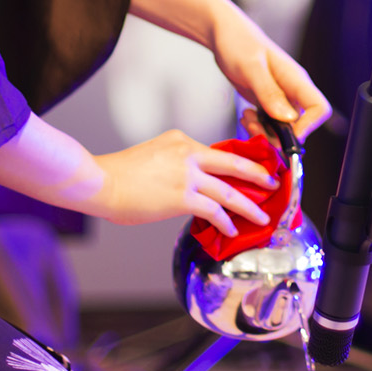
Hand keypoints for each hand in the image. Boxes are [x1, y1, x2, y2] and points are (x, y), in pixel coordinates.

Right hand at [86, 131, 275, 232]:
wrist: (99, 180)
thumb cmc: (117, 174)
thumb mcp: (152, 155)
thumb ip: (173, 163)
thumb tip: (187, 184)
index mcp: (180, 140)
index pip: (216, 152)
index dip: (235, 165)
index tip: (248, 171)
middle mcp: (188, 153)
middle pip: (233, 163)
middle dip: (257, 174)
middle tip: (272, 182)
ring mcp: (187, 175)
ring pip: (229, 191)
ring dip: (249, 205)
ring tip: (262, 216)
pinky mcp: (182, 197)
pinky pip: (213, 211)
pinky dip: (226, 221)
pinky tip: (231, 230)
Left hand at [210, 6, 330, 139]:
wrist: (225, 33)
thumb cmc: (238, 42)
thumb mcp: (251, 67)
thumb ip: (269, 92)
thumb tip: (289, 118)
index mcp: (295, 80)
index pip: (319, 108)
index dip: (308, 126)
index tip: (284, 134)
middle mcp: (292, 91)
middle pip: (300, 125)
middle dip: (278, 135)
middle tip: (253, 127)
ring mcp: (281, 98)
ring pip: (283, 128)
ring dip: (265, 132)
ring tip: (246, 118)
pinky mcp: (269, 102)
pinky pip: (270, 123)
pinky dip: (258, 126)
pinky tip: (246, 115)